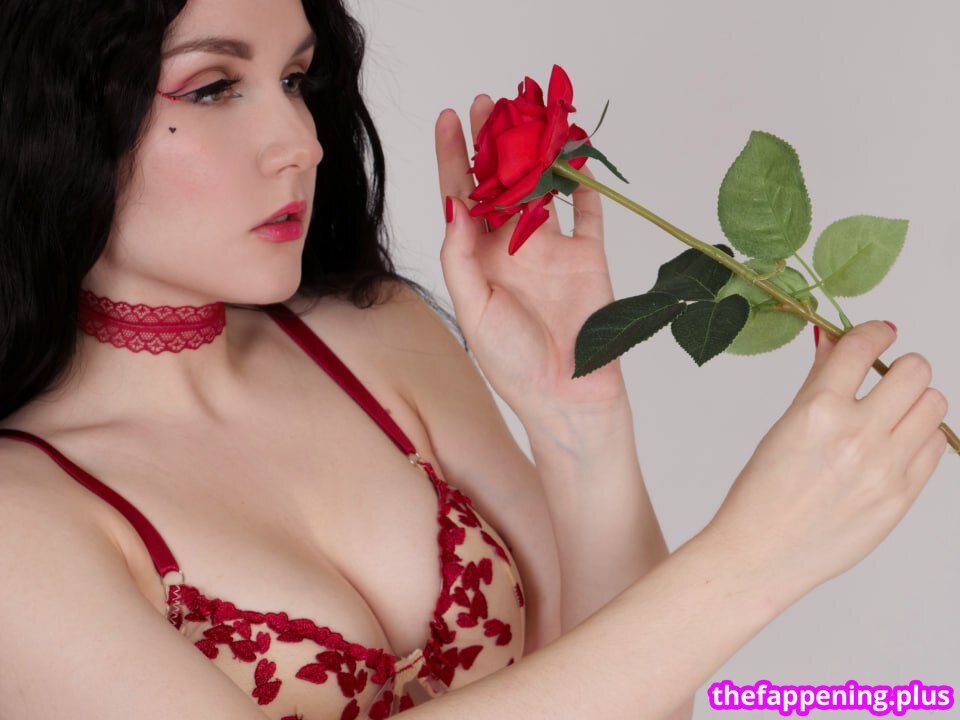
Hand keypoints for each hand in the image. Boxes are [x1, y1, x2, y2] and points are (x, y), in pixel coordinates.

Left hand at [435, 95, 626, 420]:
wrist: (567, 397)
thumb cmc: (512, 363)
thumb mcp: (473, 308)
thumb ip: (461, 256)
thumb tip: (454, 205)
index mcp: (478, 257)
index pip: (462, 196)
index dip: (454, 157)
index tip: (449, 118)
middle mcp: (512, 246)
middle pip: (501, 181)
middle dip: (493, 141)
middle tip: (490, 102)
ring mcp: (551, 248)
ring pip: (542, 186)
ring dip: (536, 150)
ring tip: (529, 113)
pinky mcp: (588, 255)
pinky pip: (588, 210)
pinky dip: (585, 180)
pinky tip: (579, 149)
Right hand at [706, 320, 949, 595]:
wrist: (762, 554)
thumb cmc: (762, 494)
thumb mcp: (783, 429)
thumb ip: (817, 384)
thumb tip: (836, 345)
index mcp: (817, 412)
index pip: (863, 348)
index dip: (876, 332)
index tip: (880, 333)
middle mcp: (856, 436)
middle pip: (915, 371)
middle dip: (901, 368)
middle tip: (887, 379)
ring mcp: (884, 468)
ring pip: (934, 404)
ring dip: (916, 401)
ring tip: (893, 415)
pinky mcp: (901, 496)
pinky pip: (936, 446)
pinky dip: (921, 437)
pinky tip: (895, 446)